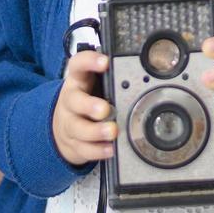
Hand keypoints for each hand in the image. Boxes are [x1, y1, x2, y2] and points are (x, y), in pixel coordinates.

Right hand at [52, 49, 115, 164]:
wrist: (64, 128)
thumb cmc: (88, 99)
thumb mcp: (96, 84)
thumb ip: (114, 77)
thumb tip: (149, 67)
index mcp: (78, 81)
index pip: (78, 65)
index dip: (89, 62)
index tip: (105, 62)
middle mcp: (71, 101)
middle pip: (74, 101)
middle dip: (89, 105)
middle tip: (105, 109)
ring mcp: (70, 124)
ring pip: (78, 128)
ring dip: (96, 131)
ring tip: (112, 131)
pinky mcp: (74, 144)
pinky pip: (84, 149)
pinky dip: (98, 150)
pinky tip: (110, 149)